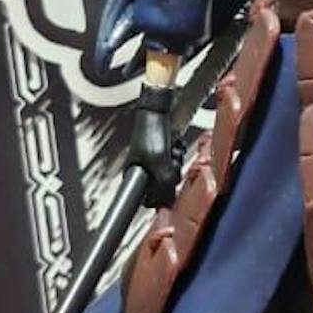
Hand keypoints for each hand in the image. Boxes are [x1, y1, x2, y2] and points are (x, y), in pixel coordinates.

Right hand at [127, 84, 182, 207]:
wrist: (158, 110)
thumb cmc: (151, 132)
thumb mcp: (159, 163)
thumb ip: (165, 185)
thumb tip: (168, 202)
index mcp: (134, 175)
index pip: (148, 199)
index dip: (160, 195)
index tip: (166, 188)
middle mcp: (144, 170)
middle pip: (164, 187)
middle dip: (171, 174)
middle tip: (170, 161)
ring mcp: (155, 162)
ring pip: (172, 174)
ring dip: (176, 162)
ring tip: (171, 149)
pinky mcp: (165, 154)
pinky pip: (176, 161)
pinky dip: (178, 153)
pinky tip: (174, 144)